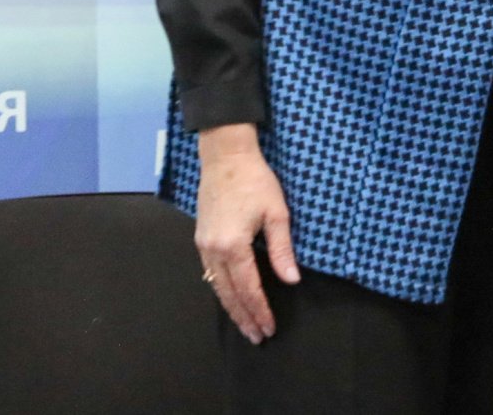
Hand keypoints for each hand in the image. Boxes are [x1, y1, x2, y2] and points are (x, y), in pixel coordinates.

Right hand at [194, 123, 299, 342]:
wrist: (225, 156)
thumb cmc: (255, 180)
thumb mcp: (276, 213)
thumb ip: (282, 249)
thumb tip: (292, 279)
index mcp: (233, 246)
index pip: (248, 288)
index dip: (260, 310)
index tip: (269, 328)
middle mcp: (213, 250)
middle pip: (228, 294)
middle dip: (243, 317)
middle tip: (257, 336)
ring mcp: (203, 245)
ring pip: (216, 286)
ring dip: (231, 307)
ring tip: (245, 324)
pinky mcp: (200, 238)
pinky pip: (209, 272)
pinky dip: (221, 289)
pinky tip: (230, 296)